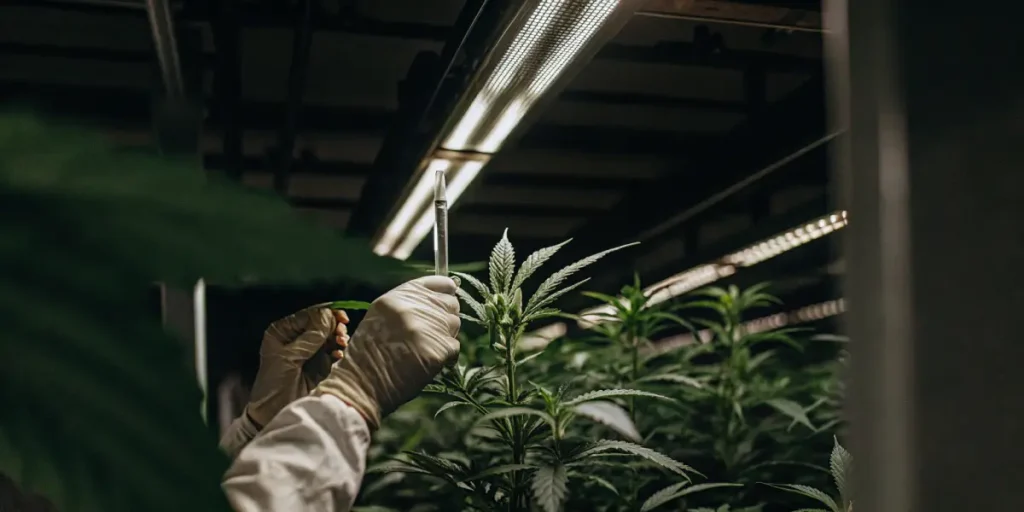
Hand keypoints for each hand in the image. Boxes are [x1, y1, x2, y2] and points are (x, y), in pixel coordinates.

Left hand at [246, 305, 350, 427]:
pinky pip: (333, 352)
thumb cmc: (274, 385)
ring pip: (329, 337)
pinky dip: (339, 351)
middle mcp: (297, 339)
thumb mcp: (289, 358)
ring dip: (338, 338)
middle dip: (334, 327)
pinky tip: (339, 355)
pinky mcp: (320, 365)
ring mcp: (309, 352)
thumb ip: (309, 338)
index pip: (307, 315)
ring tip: (341, 344)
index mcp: (282, 332)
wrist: (274, 413)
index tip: (340, 318)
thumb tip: (328, 316)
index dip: (325, 314)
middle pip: (321, 324)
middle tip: (341, 334)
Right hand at [313, 276, 460, 429]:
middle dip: (444, 318)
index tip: (448, 297)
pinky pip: (453, 348)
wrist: (361, 386)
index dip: (446, 291)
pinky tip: (427, 363)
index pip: (439, 283)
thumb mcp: (380, 317)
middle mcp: (413, 307)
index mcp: (397, 297)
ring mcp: (426, 327)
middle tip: (429, 335)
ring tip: (423, 350)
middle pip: (450, 304)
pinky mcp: (437, 349)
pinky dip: (445, 358)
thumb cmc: (369, 355)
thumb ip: (408, 304)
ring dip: (444, 338)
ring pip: (454, 325)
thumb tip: (440, 297)